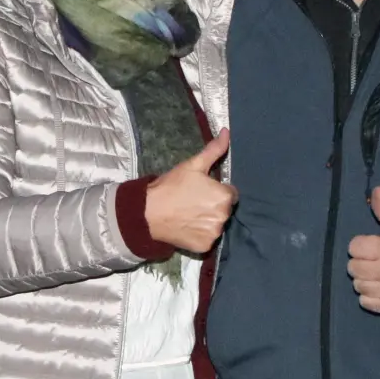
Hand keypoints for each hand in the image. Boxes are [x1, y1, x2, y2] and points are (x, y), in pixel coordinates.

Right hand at [144, 129, 236, 253]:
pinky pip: (207, 239)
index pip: (231, 193)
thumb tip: (227, 132)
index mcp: (224, 196)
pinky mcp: (204, 247)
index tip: (202, 190)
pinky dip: (200, 234)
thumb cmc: (172, 186)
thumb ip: (214, 149)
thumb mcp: (193, 164)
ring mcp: (214, 234)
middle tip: (193, 201)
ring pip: (216, 224)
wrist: (149, 213)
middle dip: (213, 205)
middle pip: (224, 209)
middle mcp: (223, 217)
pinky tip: (187, 226)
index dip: (217, 190)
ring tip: (189, 214)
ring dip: (208, 220)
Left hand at [347, 187, 379, 313]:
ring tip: (375, 274)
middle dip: (360, 262)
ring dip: (364, 279)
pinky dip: (369, 297)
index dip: (360, 245)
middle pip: (353, 268)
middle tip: (372, 261)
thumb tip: (376, 190)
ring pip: (358, 285)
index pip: (354, 247)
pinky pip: (366, 303)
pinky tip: (378, 288)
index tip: (369, 246)